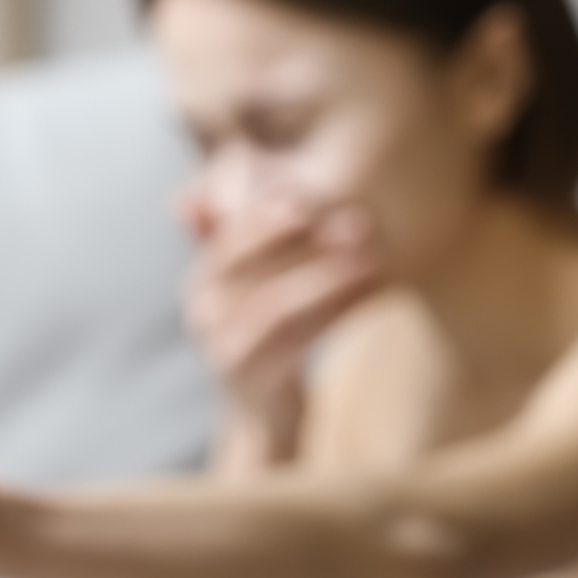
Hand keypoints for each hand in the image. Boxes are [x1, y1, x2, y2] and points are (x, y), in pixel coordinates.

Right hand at [179, 193, 382, 459]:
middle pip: (248, 263)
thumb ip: (253, 234)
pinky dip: (338, 313)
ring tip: (373, 258)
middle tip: (357, 222)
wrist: (265, 421)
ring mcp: (221, 348)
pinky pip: (297, 339)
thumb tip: (237, 156)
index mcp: (203, 280)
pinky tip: (376, 294)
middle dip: (304, 239)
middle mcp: (202, 311)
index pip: (229, 234)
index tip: (314, 197)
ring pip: (276, 303)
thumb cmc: (271, 341)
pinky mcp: (250, 379)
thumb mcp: (259, 287)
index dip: (270, 215)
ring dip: (328, 278)